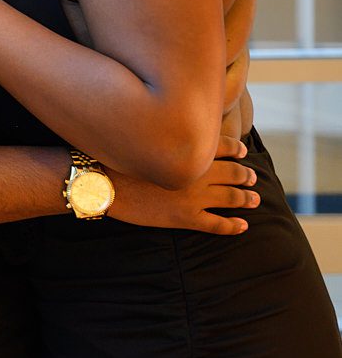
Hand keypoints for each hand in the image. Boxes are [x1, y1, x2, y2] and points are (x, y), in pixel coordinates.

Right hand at [107, 136, 257, 234]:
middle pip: (232, 173)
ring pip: (231, 198)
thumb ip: (163, 137)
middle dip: (246, 176)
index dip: (235, 149)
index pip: (220, 146)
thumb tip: (170, 132)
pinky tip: (242, 226)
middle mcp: (196, 173)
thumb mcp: (143, 140)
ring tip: (255, 200)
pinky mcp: (185, 218)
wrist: (102, 183)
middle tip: (253, 178)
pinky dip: (233, 226)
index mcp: (186, 152)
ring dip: (246, 199)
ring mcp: (193, 198)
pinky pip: (217, 224)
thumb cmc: (116, 159)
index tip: (243, 151)